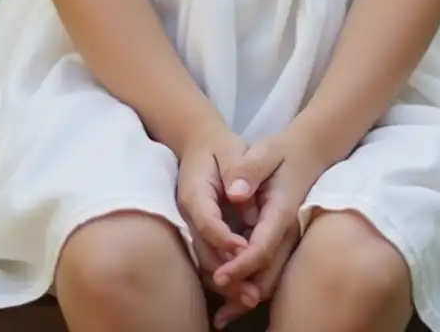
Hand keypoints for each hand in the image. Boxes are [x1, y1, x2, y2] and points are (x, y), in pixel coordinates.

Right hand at [175, 123, 261, 318]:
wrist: (200, 143)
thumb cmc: (220, 146)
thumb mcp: (232, 148)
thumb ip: (239, 169)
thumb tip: (240, 195)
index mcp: (195, 191)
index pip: (206, 221)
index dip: (224, 239)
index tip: (245, 249)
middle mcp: (188, 213)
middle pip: (202, 250)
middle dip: (227, 272)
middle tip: (251, 291)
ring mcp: (190, 225)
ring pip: (204, 259)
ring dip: (226, 280)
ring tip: (250, 296)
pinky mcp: (199, 233)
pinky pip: (209, 258)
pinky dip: (225, 273)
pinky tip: (244, 286)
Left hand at [209, 125, 330, 326]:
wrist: (309, 152)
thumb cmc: (283, 151)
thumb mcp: (265, 150)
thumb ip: (249, 169)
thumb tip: (235, 193)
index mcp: (281, 211)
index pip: (263, 247)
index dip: (241, 265)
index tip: (220, 277)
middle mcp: (288, 232)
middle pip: (269, 274)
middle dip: (243, 292)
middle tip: (219, 309)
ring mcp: (288, 240)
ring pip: (271, 279)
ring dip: (247, 297)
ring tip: (222, 316)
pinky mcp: (283, 242)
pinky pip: (270, 272)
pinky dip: (252, 286)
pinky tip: (232, 301)